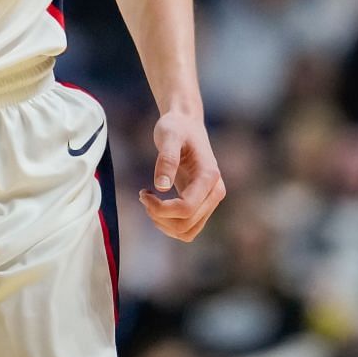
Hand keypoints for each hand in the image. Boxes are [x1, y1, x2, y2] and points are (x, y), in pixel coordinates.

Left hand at [139, 109, 224, 241]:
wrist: (187, 124)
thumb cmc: (177, 127)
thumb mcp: (168, 135)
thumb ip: (167, 159)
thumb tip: (162, 188)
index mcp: (209, 177)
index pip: (186, 208)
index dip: (160, 208)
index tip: (143, 192)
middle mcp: (214, 192)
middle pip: (186, 225)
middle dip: (159, 216)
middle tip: (143, 196)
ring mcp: (209, 200)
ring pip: (187, 232)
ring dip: (164, 224)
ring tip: (149, 201)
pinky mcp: (201, 204)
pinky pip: (186, 229)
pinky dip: (168, 224)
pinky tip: (156, 204)